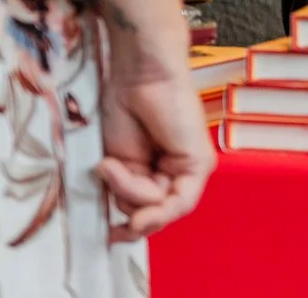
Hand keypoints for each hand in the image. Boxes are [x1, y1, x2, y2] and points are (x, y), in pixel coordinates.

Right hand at [91, 0, 212, 241]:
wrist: (138, 73)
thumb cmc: (125, 105)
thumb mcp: (118, 162)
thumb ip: (127, 192)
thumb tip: (131, 223)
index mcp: (159, 171)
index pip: (149, 212)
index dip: (131, 227)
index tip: (110, 233)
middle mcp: (179, 172)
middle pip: (154, 214)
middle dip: (127, 204)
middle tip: (108, 180)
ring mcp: (192, 168)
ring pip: (162, 209)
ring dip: (130, 191)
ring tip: (113, 163)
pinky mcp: (200, 163)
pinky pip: (179, 201)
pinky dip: (149, 196)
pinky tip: (129, 175)